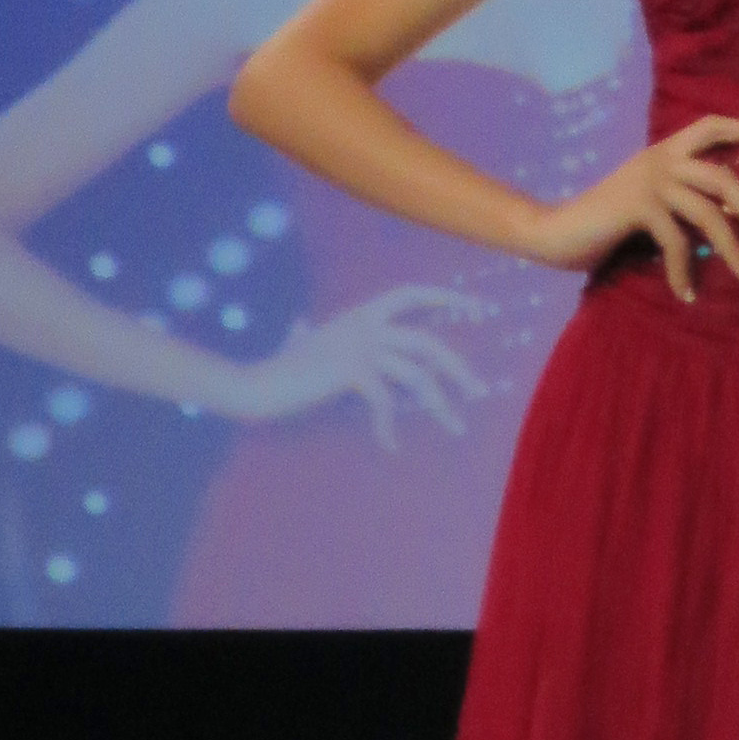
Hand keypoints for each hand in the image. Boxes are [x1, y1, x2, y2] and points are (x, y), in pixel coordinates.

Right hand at [230, 288, 489, 451]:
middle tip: (480, 391)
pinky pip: (386, 400)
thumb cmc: (280, 369)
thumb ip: (305, 331)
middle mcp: (364, 323)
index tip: (479, 309)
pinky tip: (390, 445)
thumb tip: (299, 325)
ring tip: (456, 427)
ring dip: (441, 404)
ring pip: (416, 374)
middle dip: (458, 366)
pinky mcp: (349, 370)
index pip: (413, 293)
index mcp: (360, 313)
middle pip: (427, 341)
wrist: (257, 385)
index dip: (447, 297)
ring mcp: (358, 345)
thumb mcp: (302, 344)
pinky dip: (390, 426)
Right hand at [520, 116, 738, 302]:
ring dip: (733, 248)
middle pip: (723, 176)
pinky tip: (688, 294)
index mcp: (665, 151)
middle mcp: (661, 159)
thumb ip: (682, 196)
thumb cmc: (604, 221)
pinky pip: (676, 241)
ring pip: (708, 211)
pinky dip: (685, 271)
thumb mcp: (649, 200)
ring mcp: (649, 181)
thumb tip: (731, 214)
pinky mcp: (636, 207)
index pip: (711, 127)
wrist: (554, 231)